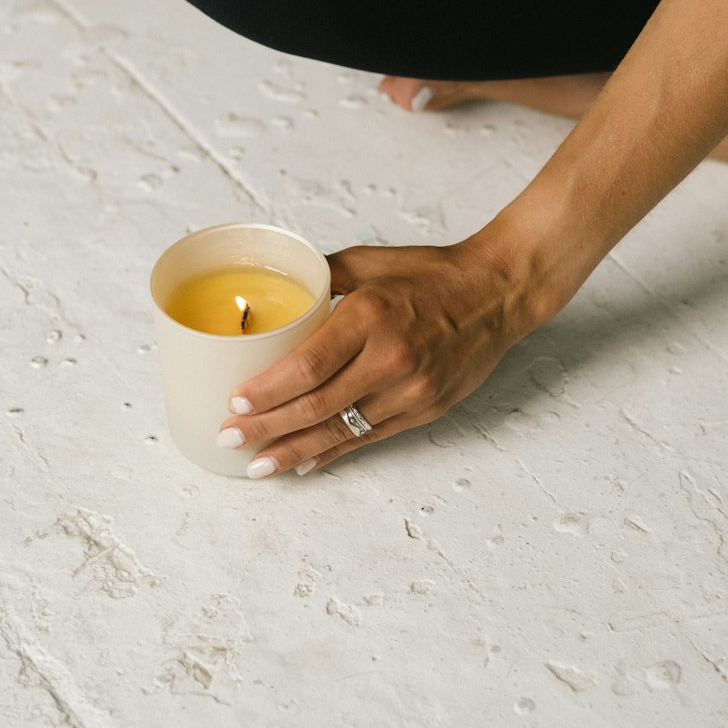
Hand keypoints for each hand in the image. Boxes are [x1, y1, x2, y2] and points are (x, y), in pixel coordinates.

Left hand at [215, 236, 538, 477]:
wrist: (498, 293)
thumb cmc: (433, 273)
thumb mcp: (371, 262)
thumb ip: (322, 275)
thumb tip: (278, 283)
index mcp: (372, 316)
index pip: (308, 365)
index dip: (268, 390)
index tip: (236, 402)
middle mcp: (391, 358)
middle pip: (316, 406)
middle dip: (266, 429)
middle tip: (230, 439)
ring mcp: (412, 390)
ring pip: (341, 430)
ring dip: (295, 450)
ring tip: (259, 465)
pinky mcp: (426, 409)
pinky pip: (371, 438)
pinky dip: (335, 452)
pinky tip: (307, 462)